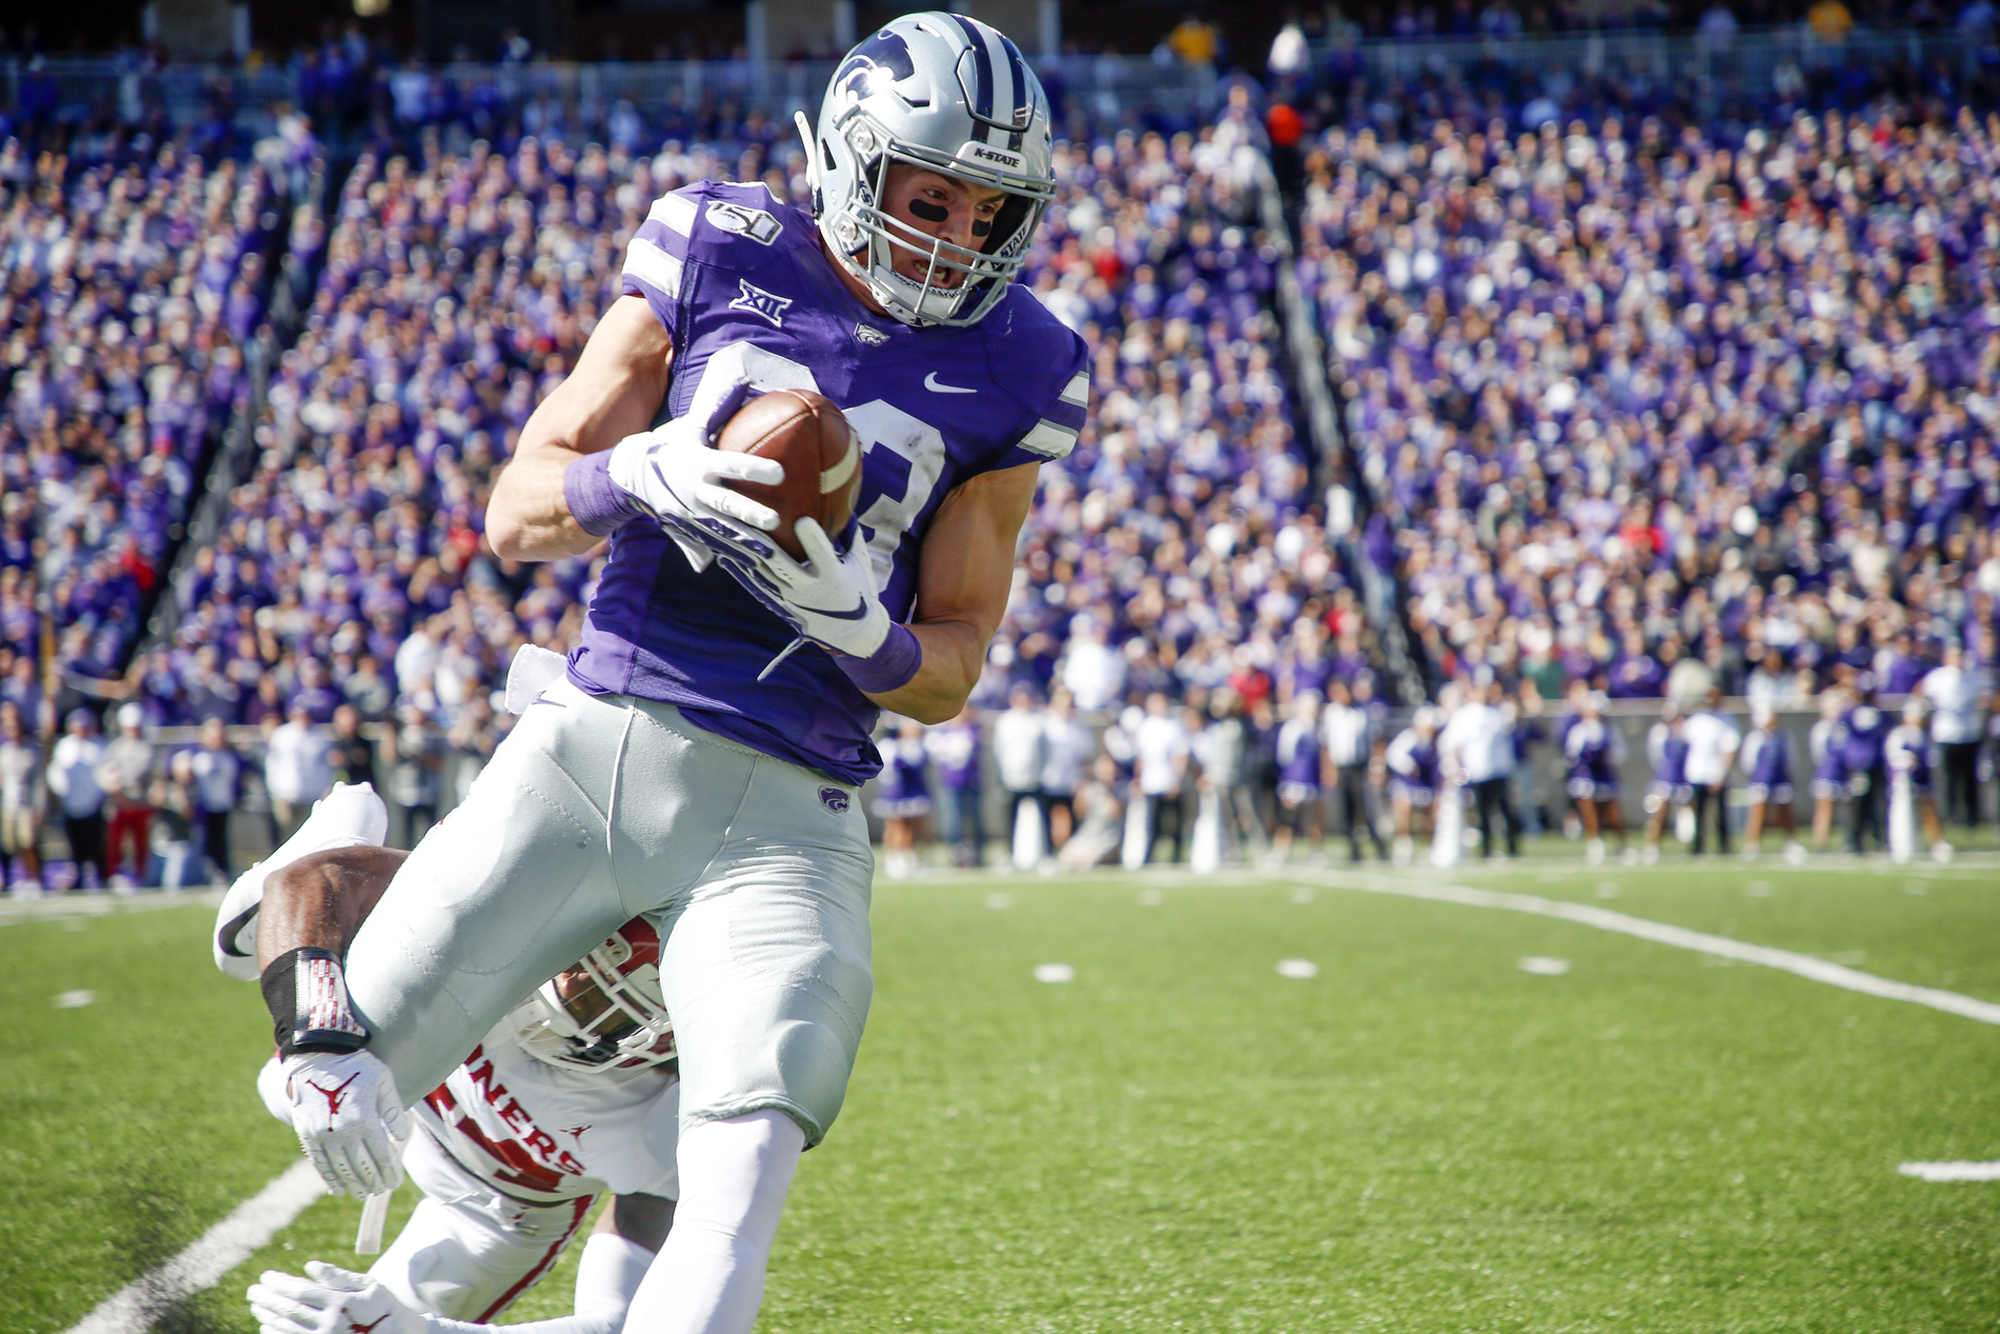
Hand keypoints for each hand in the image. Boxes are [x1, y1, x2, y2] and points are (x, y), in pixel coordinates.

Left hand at [248, 1262, 426, 1333]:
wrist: (395, 1333)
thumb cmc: (380, 1304)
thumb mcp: (367, 1285)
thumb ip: (338, 1276)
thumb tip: (310, 1266)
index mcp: (341, 1302)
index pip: (302, 1291)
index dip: (281, 1283)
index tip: (267, 1276)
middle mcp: (331, 1323)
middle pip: (291, 1309)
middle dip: (268, 1299)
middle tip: (253, 1290)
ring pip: (289, 1327)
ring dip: (269, 1315)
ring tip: (257, 1305)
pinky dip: (277, 1332)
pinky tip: (267, 1324)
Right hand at [284, 1049, 409, 1198]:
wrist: (316, 1058)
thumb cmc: (356, 1066)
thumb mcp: (383, 1080)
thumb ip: (392, 1109)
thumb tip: (401, 1137)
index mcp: (365, 1119)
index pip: (381, 1156)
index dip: (390, 1172)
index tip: (396, 1182)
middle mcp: (343, 1132)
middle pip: (362, 1167)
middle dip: (374, 1181)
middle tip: (382, 1189)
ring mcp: (323, 1136)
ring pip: (341, 1169)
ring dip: (353, 1184)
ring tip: (363, 1193)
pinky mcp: (308, 1135)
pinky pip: (319, 1163)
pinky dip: (329, 1178)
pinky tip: (337, 1189)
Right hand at [605, 388, 784, 567]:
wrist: (628, 475)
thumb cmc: (670, 445)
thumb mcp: (690, 425)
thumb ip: (719, 406)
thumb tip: (743, 377)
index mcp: (700, 462)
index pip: (732, 463)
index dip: (755, 468)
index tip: (779, 472)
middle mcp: (695, 489)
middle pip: (727, 503)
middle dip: (749, 512)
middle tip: (774, 520)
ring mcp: (690, 514)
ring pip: (723, 530)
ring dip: (746, 543)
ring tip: (772, 553)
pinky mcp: (688, 530)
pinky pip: (713, 545)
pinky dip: (733, 556)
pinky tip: (756, 567)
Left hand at [719, 516, 889, 659]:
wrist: (851, 633)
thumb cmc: (860, 590)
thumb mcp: (861, 562)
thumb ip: (851, 533)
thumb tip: (847, 496)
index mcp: (834, 577)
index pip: (823, 554)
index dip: (813, 538)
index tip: (803, 520)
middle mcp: (810, 589)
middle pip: (782, 563)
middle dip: (764, 541)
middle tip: (747, 517)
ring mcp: (792, 598)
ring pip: (764, 572)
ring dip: (745, 552)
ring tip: (726, 531)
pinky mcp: (781, 604)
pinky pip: (758, 585)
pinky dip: (741, 571)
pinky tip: (725, 557)